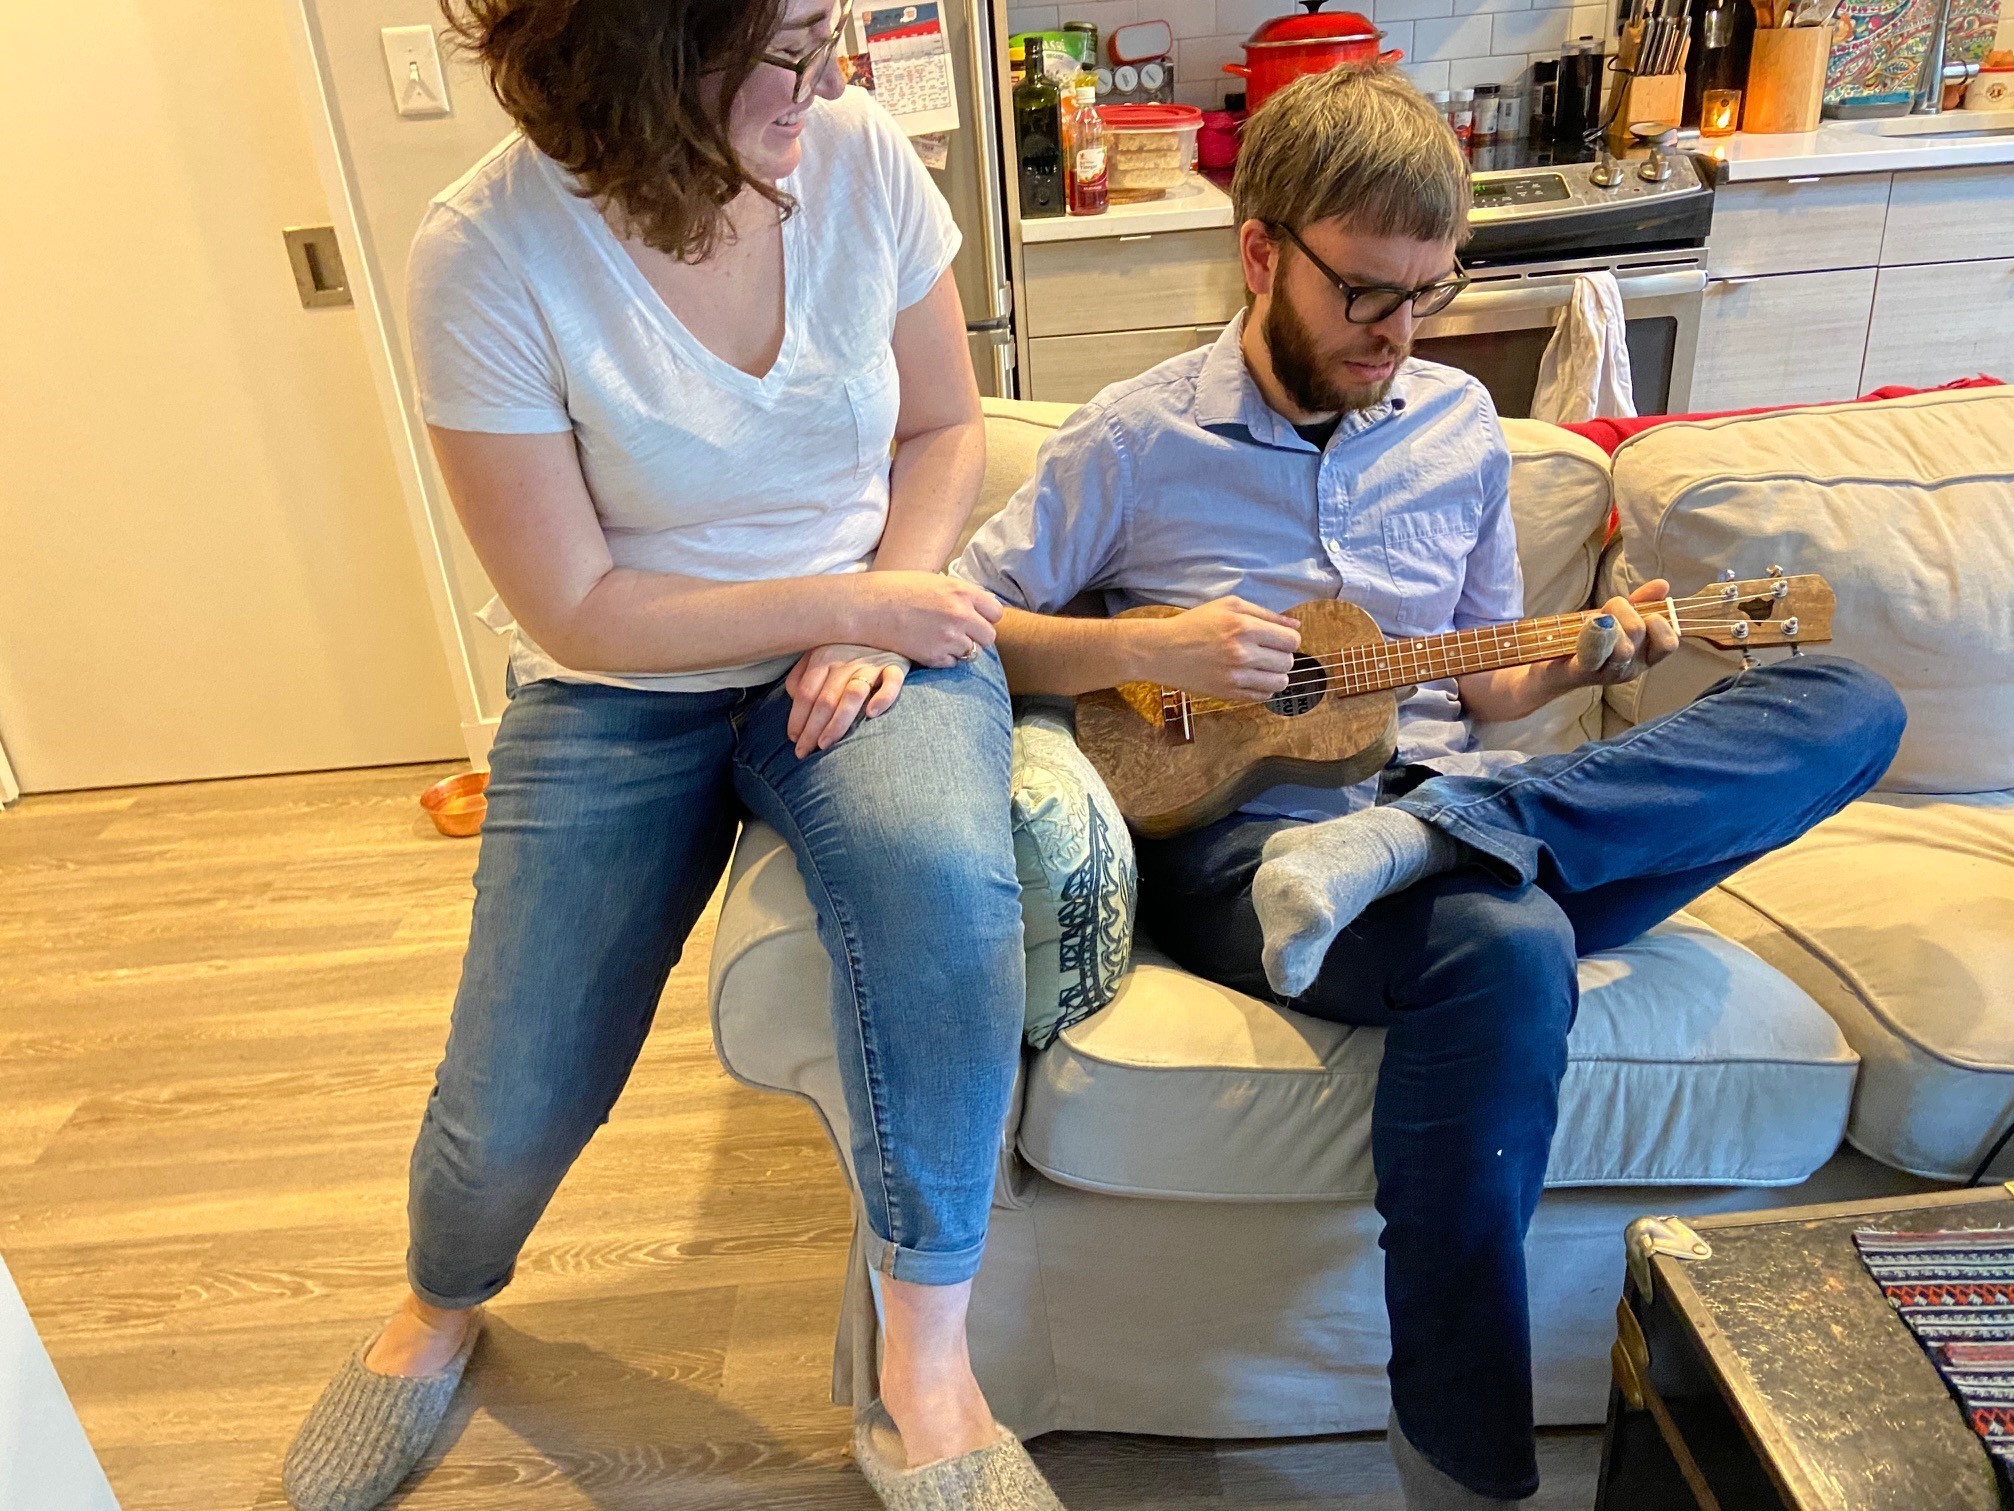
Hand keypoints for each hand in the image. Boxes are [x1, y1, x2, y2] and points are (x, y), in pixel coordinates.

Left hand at [785, 645, 909, 756]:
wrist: (885, 624)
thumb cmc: (846, 645)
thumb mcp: (818, 651)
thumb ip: (802, 674)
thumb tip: (793, 698)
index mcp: (823, 656)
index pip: (805, 693)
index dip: (797, 719)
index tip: (794, 740)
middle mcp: (845, 659)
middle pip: (825, 699)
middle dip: (812, 729)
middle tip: (804, 753)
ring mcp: (872, 663)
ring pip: (852, 695)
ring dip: (838, 722)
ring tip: (826, 744)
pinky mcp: (896, 666)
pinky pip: (892, 682)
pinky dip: (883, 698)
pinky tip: (871, 714)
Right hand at [849, 571, 1003, 667]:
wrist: (867, 607)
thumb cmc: (897, 589)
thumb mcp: (935, 581)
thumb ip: (961, 594)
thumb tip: (984, 605)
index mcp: (961, 592)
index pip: (995, 612)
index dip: (986, 617)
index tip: (975, 618)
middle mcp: (959, 615)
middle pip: (989, 636)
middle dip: (977, 636)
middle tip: (960, 633)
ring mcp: (948, 638)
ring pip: (973, 653)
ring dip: (961, 649)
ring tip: (941, 639)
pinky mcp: (934, 656)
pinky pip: (952, 663)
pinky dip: (944, 659)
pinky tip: (928, 647)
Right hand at [1148, 596, 1301, 701]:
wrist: (1163, 650)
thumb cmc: (1196, 623)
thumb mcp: (1229, 606)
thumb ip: (1266, 614)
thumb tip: (1296, 625)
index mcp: (1244, 627)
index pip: (1291, 640)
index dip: (1289, 639)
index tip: (1277, 639)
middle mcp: (1242, 653)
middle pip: (1288, 662)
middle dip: (1282, 656)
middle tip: (1267, 652)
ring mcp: (1235, 676)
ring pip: (1279, 683)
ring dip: (1275, 674)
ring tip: (1262, 667)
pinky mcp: (1228, 693)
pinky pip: (1262, 696)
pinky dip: (1263, 688)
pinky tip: (1251, 677)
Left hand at [1562, 579, 1681, 687]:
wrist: (1551, 667)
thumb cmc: (1589, 639)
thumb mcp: (1618, 618)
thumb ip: (1641, 602)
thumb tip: (1663, 585)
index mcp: (1644, 658)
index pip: (1668, 643)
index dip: (1660, 621)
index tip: (1643, 614)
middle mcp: (1629, 669)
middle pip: (1639, 633)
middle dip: (1624, 611)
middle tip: (1606, 613)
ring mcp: (1605, 673)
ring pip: (1622, 647)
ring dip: (1608, 621)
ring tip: (1595, 620)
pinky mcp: (1580, 671)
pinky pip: (1593, 654)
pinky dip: (1595, 635)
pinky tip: (1592, 622)